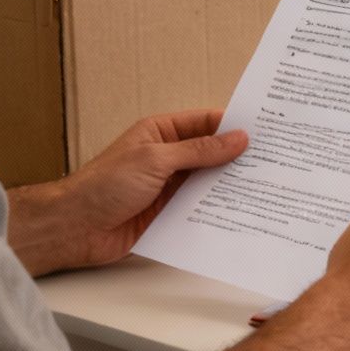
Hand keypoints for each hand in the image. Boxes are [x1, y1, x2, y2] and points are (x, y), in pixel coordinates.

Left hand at [10, 110, 246, 275]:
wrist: (75, 227)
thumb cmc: (104, 185)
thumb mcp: (156, 159)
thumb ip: (199, 150)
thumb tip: (236, 139)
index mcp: (161, 132)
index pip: (205, 123)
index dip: (234, 125)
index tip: (265, 130)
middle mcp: (167, 157)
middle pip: (211, 153)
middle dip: (238, 157)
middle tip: (274, 161)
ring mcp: (168, 187)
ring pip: (208, 182)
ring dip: (230, 186)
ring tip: (266, 187)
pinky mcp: (168, 214)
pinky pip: (199, 208)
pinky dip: (217, 210)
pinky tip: (240, 213)